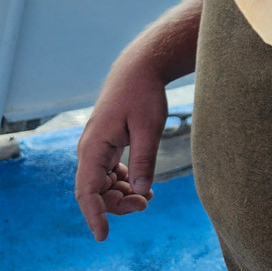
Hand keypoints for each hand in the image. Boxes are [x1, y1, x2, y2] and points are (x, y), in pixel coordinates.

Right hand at [74, 53, 168, 239]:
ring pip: (103, 184)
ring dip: (122, 195)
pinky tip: (143, 186)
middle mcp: (90, 151)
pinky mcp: (107, 145)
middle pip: (96, 192)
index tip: (103, 235)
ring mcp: (97, 149)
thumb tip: (141, 191)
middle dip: (117, 204)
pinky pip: (110, 173)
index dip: (94, 215)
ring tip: (149, 197)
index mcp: (94, 148)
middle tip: (146, 204)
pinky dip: (125, 182)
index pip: (87, 191)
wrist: (139, 70)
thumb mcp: (149, 127)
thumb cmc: (143, 94)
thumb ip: (144, 160)